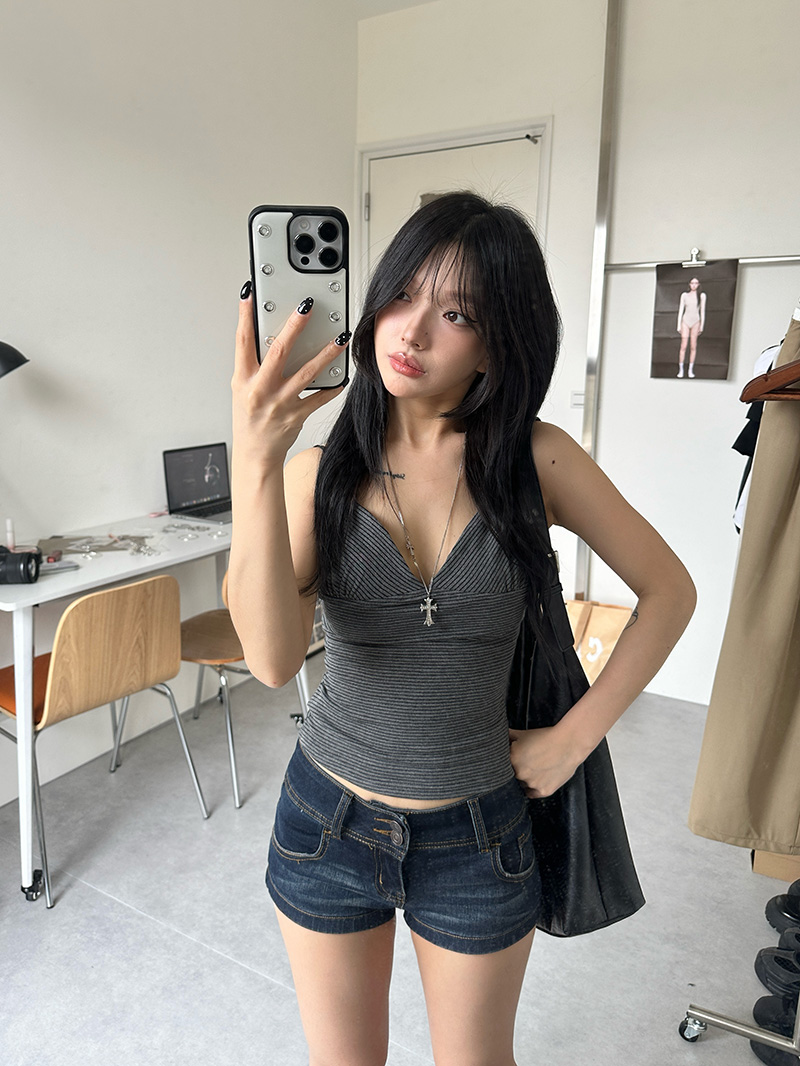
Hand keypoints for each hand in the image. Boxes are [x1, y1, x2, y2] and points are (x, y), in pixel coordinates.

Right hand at [231, 291, 346, 468]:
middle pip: (279, 352)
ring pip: (307, 373)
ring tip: (340, 338)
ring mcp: (280, 403)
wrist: (255, 453)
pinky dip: (333, 386)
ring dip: (326, 353)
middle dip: (294, 327)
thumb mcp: (241, 388)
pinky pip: (320, 397)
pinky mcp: (297, 415)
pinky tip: (343, 375)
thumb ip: (252, 365)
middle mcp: (261, 389)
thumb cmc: (248, 418)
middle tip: (307, 307)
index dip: (245, 316)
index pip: (242, 341)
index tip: (250, 294)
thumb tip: (267, 336)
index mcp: (243, 379)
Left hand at [508, 725, 586, 797]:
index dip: (511, 761)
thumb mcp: (523, 734)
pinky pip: (533, 793)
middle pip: (513, 775)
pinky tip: (539, 779)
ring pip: (523, 784)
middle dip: (519, 769)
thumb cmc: (546, 737)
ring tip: (538, 768)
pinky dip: (534, 788)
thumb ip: (508, 736)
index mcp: (512, 759)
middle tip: (530, 762)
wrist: (569, 743)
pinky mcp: (543, 791)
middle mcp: (520, 774)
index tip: (518, 758)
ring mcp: (532, 784)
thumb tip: (499, 734)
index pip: (504, 765)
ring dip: (527, 779)